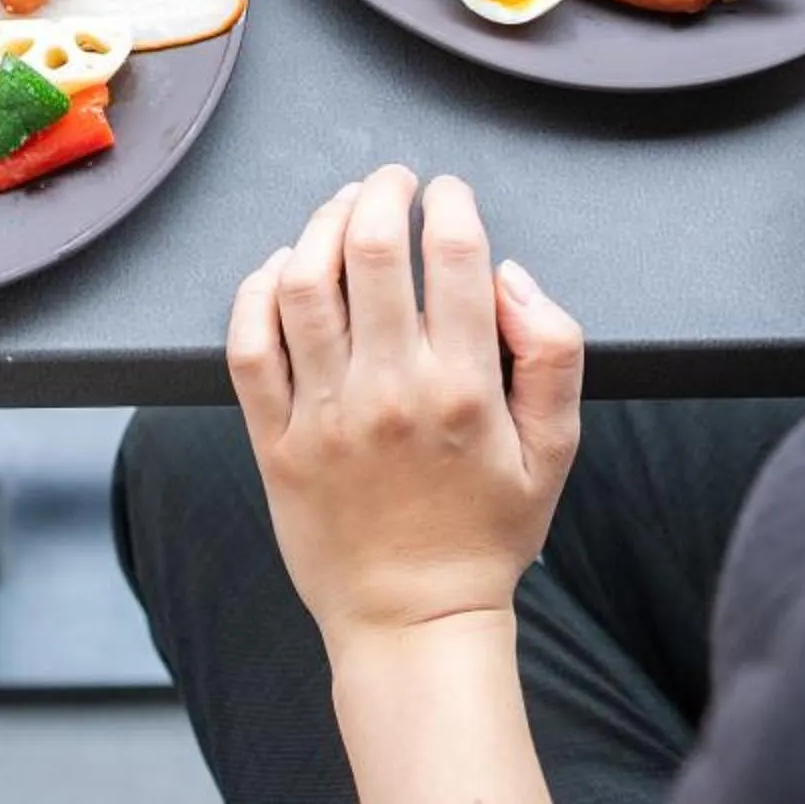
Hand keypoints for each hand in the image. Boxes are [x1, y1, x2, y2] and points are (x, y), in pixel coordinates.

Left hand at [227, 167, 583, 661]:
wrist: (414, 620)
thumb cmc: (485, 535)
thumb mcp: (555, 450)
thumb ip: (552, 353)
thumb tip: (513, 278)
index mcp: (462, 388)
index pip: (453, 255)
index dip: (449, 203)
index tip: (448, 193)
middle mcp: (389, 391)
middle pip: (370, 250)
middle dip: (382, 194)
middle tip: (392, 183)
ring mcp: (325, 414)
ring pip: (303, 284)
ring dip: (320, 227)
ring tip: (340, 211)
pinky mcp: (276, 439)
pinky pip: (249, 345)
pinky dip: (256, 292)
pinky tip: (278, 270)